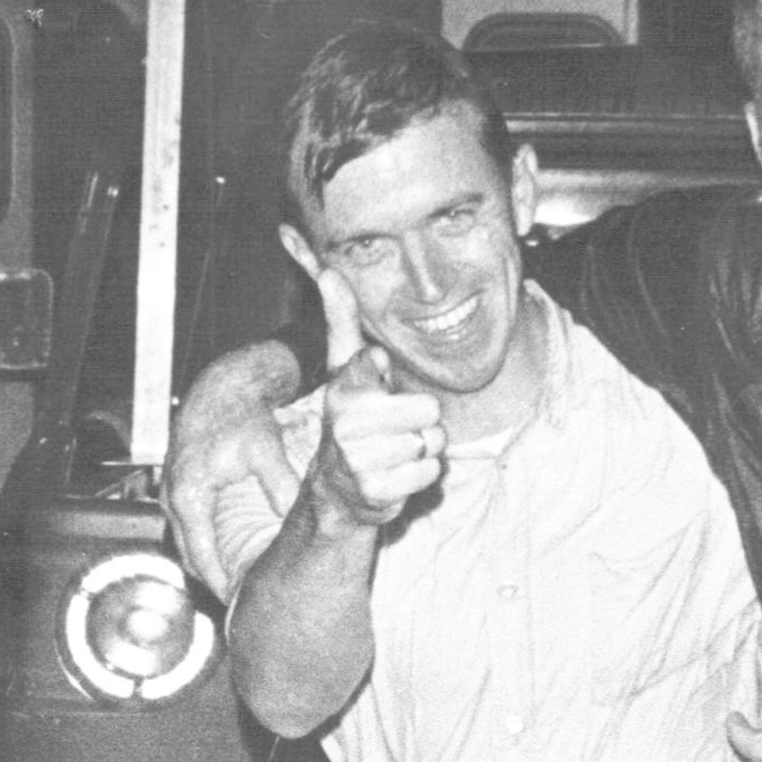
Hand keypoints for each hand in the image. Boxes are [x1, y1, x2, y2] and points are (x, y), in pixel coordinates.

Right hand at [165, 340, 306, 596]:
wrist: (222, 388)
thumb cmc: (241, 416)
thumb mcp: (265, 449)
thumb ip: (280, 483)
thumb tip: (298, 514)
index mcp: (190, 494)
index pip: (200, 555)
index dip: (219, 583)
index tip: (237, 603)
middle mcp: (173, 498)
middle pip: (189, 557)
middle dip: (213, 583)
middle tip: (241, 608)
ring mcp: (172, 495)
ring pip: (186, 546)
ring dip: (207, 568)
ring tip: (237, 590)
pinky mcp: (179, 491)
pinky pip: (188, 531)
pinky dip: (204, 548)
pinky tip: (227, 560)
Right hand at [308, 267, 445, 530]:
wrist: (339, 490)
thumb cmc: (354, 421)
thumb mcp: (345, 370)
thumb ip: (342, 321)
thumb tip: (329, 271)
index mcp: (343, 388)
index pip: (380, 365)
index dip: (388, 379)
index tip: (373, 389)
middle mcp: (347, 422)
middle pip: (429, 409)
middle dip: (422, 421)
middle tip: (396, 429)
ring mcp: (360, 459)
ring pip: (432, 441)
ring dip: (423, 449)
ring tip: (395, 452)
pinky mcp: (377, 490)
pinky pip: (431, 471)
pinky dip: (423, 475)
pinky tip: (399, 474)